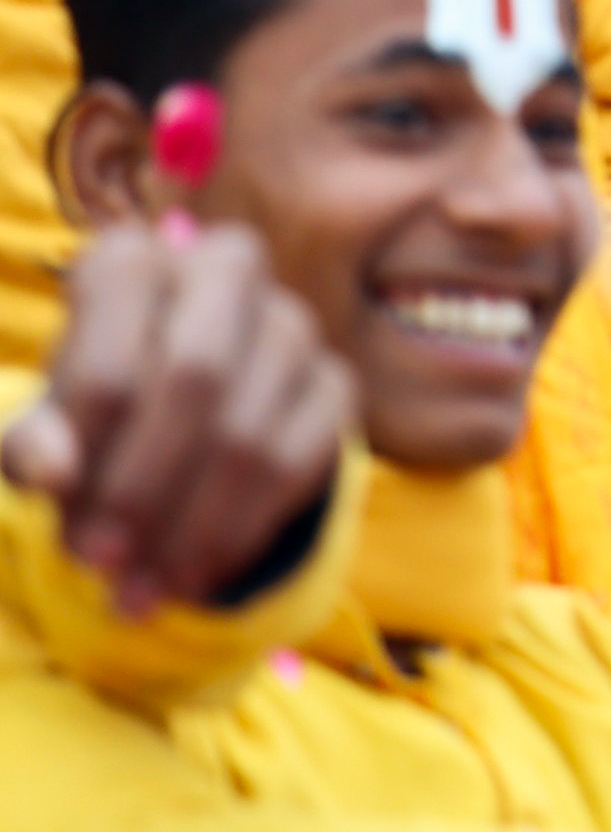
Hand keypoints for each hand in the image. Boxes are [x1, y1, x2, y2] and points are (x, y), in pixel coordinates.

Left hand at [1, 221, 349, 619]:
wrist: (179, 402)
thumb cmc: (92, 406)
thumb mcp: (45, 423)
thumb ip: (33, 444)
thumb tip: (54, 475)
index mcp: (134, 260)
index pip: (112, 352)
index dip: (82, 441)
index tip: (54, 510)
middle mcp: (225, 270)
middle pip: (197, 376)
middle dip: (143, 483)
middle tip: (100, 561)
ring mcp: (293, 323)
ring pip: (251, 432)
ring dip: (189, 528)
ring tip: (138, 591)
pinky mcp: (336, 381)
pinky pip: (298, 463)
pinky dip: (240, 532)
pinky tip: (195, 576)